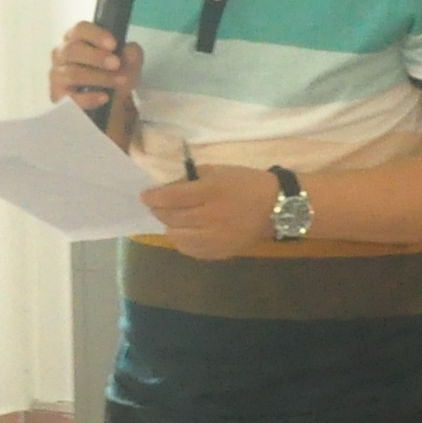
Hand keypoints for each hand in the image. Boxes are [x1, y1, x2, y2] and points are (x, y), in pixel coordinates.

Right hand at [48, 26, 140, 121]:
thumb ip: (132, 53)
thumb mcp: (128, 62)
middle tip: (116, 64)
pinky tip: (104, 97)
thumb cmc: (112, 72)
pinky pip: (71, 97)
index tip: (113, 44)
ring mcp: (58, 74)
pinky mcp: (59, 96)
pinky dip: (89, 98)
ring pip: (73, 73)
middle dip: (97, 57)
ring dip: (99, 78)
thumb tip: (128, 51)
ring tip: (120, 82)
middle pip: (73, 49)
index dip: (96, 35)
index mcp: (76, 37)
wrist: (108, 99)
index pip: (81, 29)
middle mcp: (62, 53)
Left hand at [138, 164, 280, 260]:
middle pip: (171, 218)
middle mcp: (210, 216)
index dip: (153, 197)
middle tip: (156, 206)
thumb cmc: (247, 183)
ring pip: (177, 237)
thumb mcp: (220, 171)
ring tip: (172, 220)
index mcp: (211, 191)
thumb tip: (169, 187)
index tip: (145, 196)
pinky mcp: (220, 251)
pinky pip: (191, 250)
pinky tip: (186, 233)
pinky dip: (182, 242)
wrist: (276, 207)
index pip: (171, 197)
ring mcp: (215, 237)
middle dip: (158, 211)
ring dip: (169, 227)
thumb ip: (193, 178)